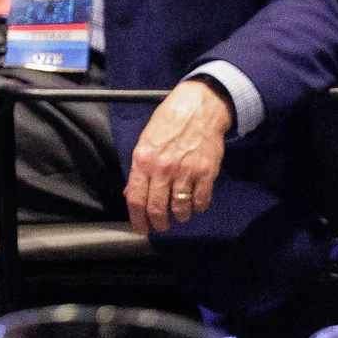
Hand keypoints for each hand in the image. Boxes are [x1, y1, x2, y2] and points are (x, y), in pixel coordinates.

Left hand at [125, 79, 230, 234]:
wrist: (198, 108)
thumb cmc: (168, 122)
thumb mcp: (146, 141)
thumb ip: (139, 169)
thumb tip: (131, 194)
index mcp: (143, 159)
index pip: (136, 198)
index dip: (137, 219)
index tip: (141, 229)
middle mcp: (163, 169)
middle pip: (157, 209)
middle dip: (159, 223)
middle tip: (161, 226)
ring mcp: (186, 172)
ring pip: (180, 209)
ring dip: (179, 216)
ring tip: (179, 213)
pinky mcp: (206, 174)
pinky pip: (201, 202)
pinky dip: (197, 208)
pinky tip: (194, 202)